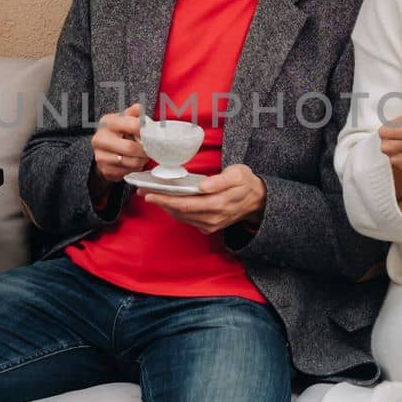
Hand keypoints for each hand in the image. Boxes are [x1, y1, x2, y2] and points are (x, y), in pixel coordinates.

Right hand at [91, 101, 148, 185]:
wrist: (104, 150)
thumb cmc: (118, 132)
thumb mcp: (125, 119)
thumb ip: (134, 113)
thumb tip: (140, 109)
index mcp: (107, 122)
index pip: (132, 125)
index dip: (146, 130)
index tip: (154, 134)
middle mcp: (100, 139)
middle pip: (130, 147)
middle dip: (145, 150)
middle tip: (153, 149)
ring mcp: (101, 156)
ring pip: (131, 162)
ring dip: (142, 160)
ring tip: (144, 156)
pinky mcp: (105, 170)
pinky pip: (127, 172)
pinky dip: (135, 169)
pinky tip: (135, 162)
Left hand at [143, 164, 266, 234]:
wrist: (258, 201)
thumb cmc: (246, 183)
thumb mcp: (238, 174)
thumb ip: (220, 181)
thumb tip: (203, 186)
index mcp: (218, 204)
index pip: (185, 204)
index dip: (166, 199)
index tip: (150, 193)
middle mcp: (212, 218)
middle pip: (180, 212)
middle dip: (160, 202)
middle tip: (144, 193)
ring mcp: (211, 224)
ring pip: (182, 217)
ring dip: (166, 207)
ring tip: (152, 195)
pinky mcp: (209, 226)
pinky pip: (188, 220)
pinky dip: (176, 211)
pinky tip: (168, 202)